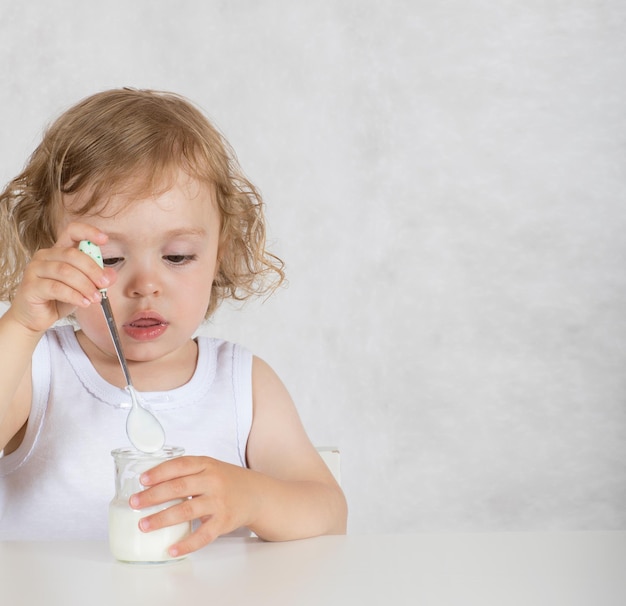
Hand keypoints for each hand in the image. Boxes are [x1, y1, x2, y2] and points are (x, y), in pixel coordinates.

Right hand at [9, 222, 113, 332]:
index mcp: (59, 251)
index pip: (72, 231)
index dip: (88, 232)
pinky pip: (56, 288)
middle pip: (72, 255)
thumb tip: (111, 275)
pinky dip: (74, 296)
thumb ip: (97, 279)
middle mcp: (44, 256)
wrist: (36, 318)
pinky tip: (84, 303)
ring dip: (85, 285)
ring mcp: (34, 269)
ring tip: (96, 298)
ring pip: (65, 272)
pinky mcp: (30, 286)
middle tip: (105, 284)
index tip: (104, 239)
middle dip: (93, 269)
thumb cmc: (59, 299)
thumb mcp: (83, 287)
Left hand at [129, 455, 255, 556]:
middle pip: (179, 487)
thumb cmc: (226, 481)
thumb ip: (186, 472)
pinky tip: (171, 549)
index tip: (142, 480)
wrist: (256, 494)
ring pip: (186, 511)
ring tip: (144, 525)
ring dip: (162, 518)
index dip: (160, 472)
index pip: (180, 465)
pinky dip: (186, 544)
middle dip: (153, 496)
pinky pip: (203, 535)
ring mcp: (219, 502)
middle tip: (134, 503)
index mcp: (206, 465)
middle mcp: (213, 481)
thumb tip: (150, 484)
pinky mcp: (223, 521)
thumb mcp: (210, 468)